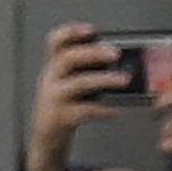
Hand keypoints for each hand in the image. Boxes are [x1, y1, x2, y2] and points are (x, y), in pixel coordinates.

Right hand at [25, 24, 124, 170]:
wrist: (46, 139)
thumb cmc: (65, 106)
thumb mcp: (72, 83)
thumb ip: (91, 69)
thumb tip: (125, 60)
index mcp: (55, 67)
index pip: (55, 42)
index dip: (71, 33)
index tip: (92, 31)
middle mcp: (51, 80)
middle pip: (68, 58)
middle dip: (93, 53)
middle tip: (116, 54)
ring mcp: (53, 99)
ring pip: (77, 84)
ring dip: (103, 80)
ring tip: (124, 81)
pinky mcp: (58, 118)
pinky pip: (82, 111)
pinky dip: (101, 111)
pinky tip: (114, 112)